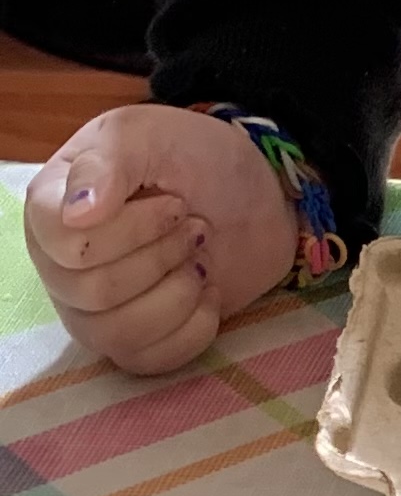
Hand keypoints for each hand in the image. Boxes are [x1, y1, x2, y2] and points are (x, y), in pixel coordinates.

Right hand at [25, 104, 298, 375]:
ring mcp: (92, 312)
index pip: (66, 244)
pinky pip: (150, 361)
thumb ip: (108, 161)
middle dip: (163, 254)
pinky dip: (194, 324)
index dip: (131, 229)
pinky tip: (207, 289)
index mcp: (51, 210)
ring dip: (179, 289)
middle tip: (194, 224)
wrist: (254, 195)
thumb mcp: (152, 134)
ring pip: (118, 334)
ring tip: (199, 254)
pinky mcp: (132, 344)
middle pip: (94, 292)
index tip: (174, 201)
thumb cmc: (194, 157)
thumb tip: (78, 214)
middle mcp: (59, 266)